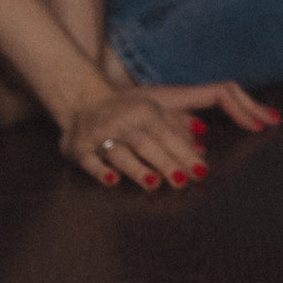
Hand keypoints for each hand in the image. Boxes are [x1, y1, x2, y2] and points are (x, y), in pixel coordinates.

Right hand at [65, 85, 205, 190]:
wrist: (82, 99)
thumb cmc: (130, 110)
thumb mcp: (157, 106)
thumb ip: (181, 123)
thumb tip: (203, 141)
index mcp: (144, 111)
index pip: (168, 134)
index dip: (184, 153)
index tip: (201, 172)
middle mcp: (122, 122)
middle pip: (145, 144)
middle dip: (165, 162)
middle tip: (182, 182)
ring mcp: (99, 135)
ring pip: (119, 153)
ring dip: (136, 168)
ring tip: (153, 183)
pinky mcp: (79, 149)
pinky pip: (88, 162)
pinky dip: (100, 171)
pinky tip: (113, 181)